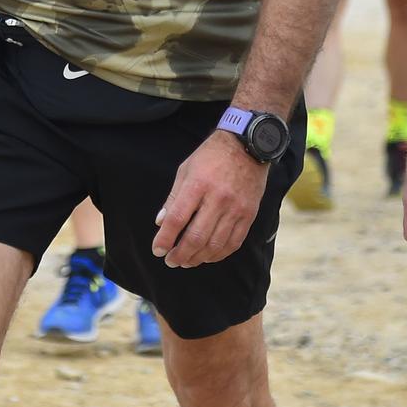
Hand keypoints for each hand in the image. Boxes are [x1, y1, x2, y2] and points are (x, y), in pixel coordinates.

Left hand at [152, 131, 269, 268]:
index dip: (165, 239)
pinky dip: (219, 254)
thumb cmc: (212, 156)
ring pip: (215, 244)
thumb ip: (174, 197)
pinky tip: (208, 256)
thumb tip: (161, 223)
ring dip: (198, 258)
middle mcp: (218, 199)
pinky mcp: (248, 215)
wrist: (248, 145)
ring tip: (187, 261)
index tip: (158, 250)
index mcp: (198, 185)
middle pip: (196, 237)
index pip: (177, 219)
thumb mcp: (186, 169)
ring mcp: (235, 209)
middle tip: (171, 261)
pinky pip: (233, 243)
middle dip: (180, 254)